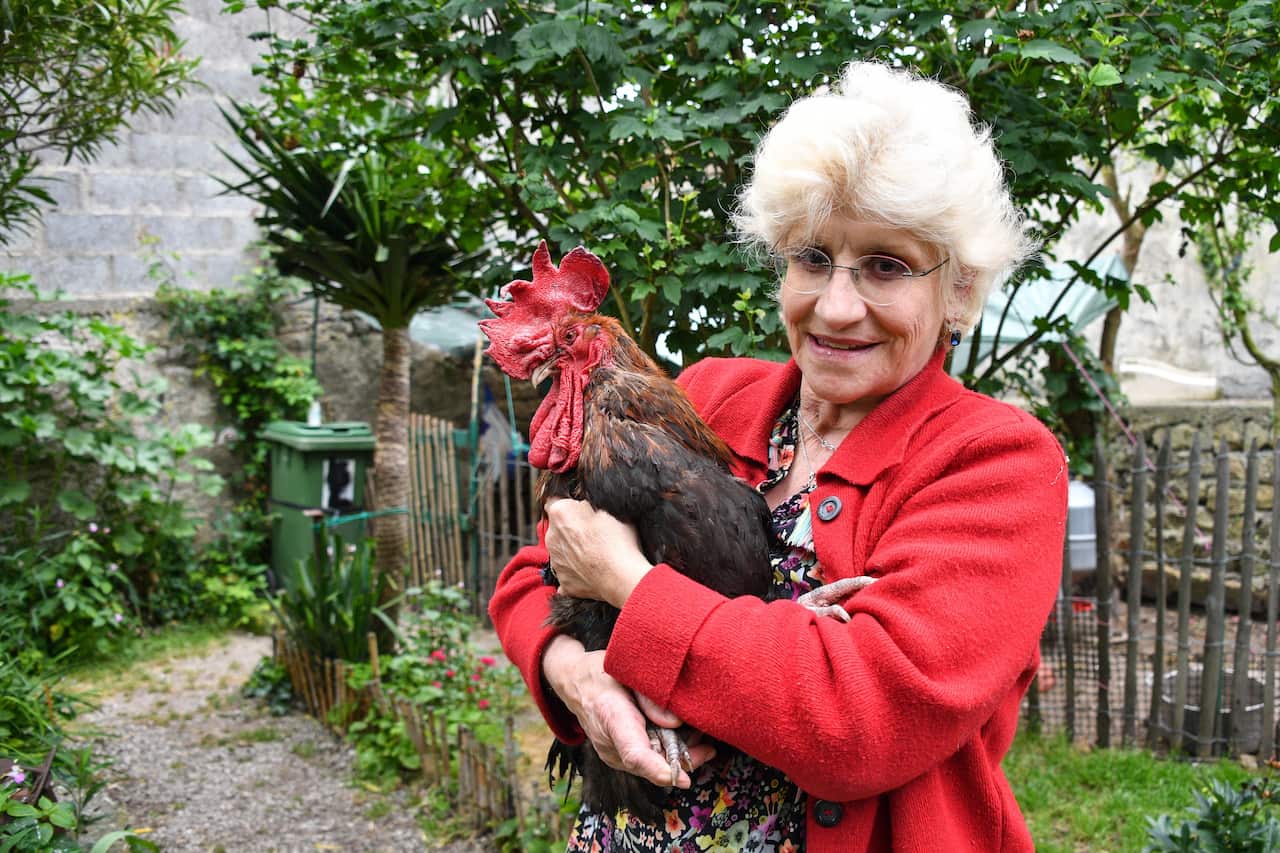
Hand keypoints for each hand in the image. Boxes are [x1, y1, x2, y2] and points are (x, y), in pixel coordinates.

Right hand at [543, 635, 715, 788]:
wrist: (574, 682)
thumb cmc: (601, 672)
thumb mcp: (627, 671)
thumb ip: (652, 696)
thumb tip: (677, 722)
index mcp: (611, 716)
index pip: (635, 753)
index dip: (659, 769)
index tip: (683, 778)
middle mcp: (609, 743)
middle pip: (650, 765)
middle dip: (682, 761)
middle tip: (708, 747)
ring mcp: (611, 754)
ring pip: (650, 766)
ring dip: (676, 756)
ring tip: (699, 738)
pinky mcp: (617, 756)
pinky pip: (645, 761)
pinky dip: (665, 753)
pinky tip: (681, 739)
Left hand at [544, 498, 652, 607]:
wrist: (621, 578)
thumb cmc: (618, 540)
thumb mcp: (609, 507)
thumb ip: (590, 503)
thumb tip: (586, 503)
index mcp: (560, 512)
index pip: (555, 500)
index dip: (570, 504)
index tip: (582, 509)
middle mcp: (551, 536)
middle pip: (558, 527)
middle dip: (572, 527)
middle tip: (595, 532)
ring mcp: (555, 561)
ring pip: (561, 550)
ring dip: (574, 549)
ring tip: (597, 553)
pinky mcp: (563, 582)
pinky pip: (568, 573)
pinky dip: (577, 572)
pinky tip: (593, 572)